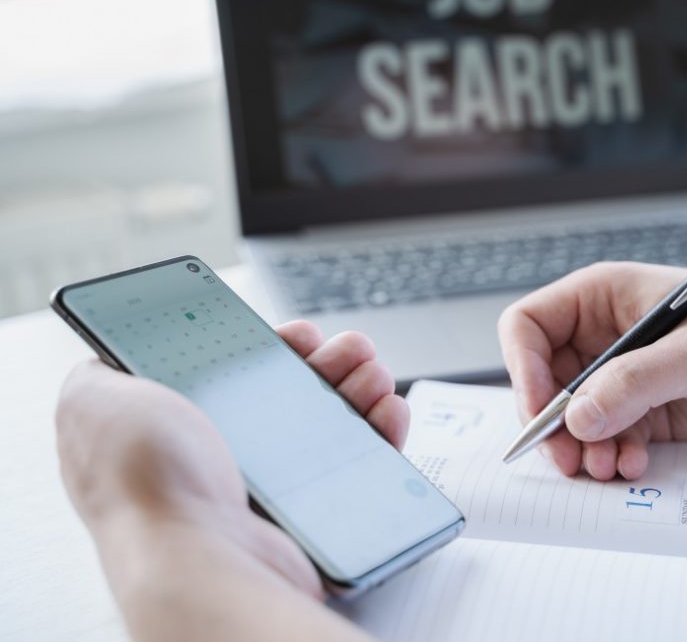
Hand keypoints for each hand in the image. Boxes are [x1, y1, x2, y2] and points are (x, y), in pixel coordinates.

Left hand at [56, 321, 408, 600]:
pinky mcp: (312, 517)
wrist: (196, 557)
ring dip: (360, 389)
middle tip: (350, 351)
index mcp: (181, 430)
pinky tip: (386, 412)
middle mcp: (228, 460)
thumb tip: (108, 356)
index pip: (237, 373)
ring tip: (372, 374)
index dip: (271, 347)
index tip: (297, 334)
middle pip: (293, 394)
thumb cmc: (145, 484)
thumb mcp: (94, 402)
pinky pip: (360, 468)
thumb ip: (101, 373)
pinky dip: (381, 434)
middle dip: (329, 364)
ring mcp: (274, 491)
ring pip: (332, 426)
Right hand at [499, 262, 686, 480]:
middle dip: (551, 422)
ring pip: (572, 418)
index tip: (543, 408)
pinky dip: (611, 456)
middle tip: (567, 458)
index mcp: (604, 297)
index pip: (530, 325)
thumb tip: (578, 416)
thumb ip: (637, 381)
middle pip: (543, 380)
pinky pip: (605, 438)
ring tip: (607, 467)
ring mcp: (621, 376)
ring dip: (582, 448)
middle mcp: (604, 336)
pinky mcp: (642, 411)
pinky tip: (635, 464)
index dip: (524, 367)